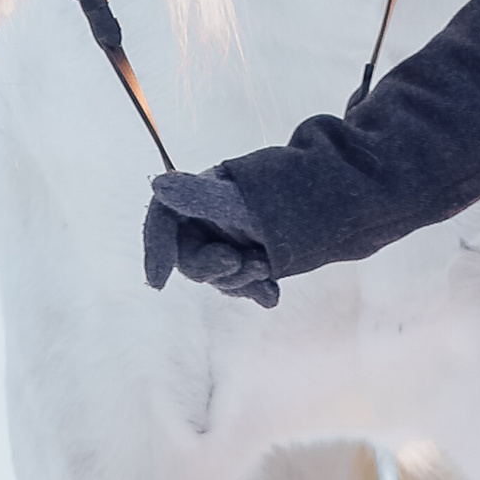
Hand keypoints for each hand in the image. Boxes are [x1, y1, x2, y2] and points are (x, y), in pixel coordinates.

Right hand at [143, 168, 281, 308]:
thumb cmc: (279, 194)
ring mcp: (226, 244)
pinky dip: (256, 291)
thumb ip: (199, 195)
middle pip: (190, 258)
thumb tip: (159, 184)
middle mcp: (207, 222)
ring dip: (241, 278)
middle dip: (214, 267)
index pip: (163, 221)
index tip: (158, 282)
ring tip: (265, 265)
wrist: (323, 204)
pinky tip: (272, 296)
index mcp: (196, 197)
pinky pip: (242, 286)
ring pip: (219, 277)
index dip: (156, 250)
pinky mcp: (247, 262)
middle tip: (238, 260)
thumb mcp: (237, 198)